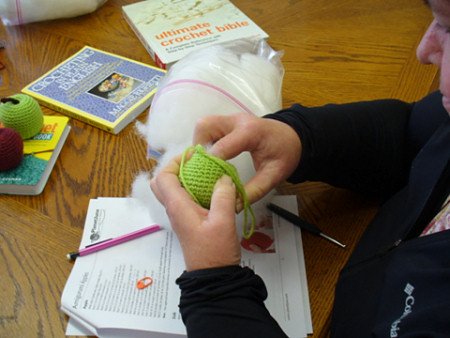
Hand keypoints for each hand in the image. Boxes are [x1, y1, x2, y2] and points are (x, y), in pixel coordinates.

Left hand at [151, 155, 240, 270]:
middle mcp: (175, 209)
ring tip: (205, 172)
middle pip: (162, 182)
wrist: (213, 275)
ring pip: (173, 189)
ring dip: (185, 177)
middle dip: (176, 167)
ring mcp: (181, 215)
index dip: (175, 161)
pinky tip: (212, 188)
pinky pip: (185, 197)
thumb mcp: (223, 222)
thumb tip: (223, 177)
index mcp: (178, 206)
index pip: (163, 176)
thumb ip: (223, 196)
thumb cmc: (214, 252)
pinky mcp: (189, 220)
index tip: (194, 155)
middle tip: (195, 163)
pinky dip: (193, 188)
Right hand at [193, 113, 301, 206]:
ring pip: (202, 126)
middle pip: (204, 126)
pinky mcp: (227, 123)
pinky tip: (212, 159)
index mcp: (251, 132)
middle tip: (205, 168)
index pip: (222, 146)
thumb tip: (233, 205)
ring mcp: (230, 120)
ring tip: (207, 164)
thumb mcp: (274, 175)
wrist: (292, 138)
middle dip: (200, 148)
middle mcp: (236, 121)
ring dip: (200, 145)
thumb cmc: (285, 153)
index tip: (208, 181)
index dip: (211, 164)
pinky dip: (205, 143)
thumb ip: (254, 191)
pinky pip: (207, 130)